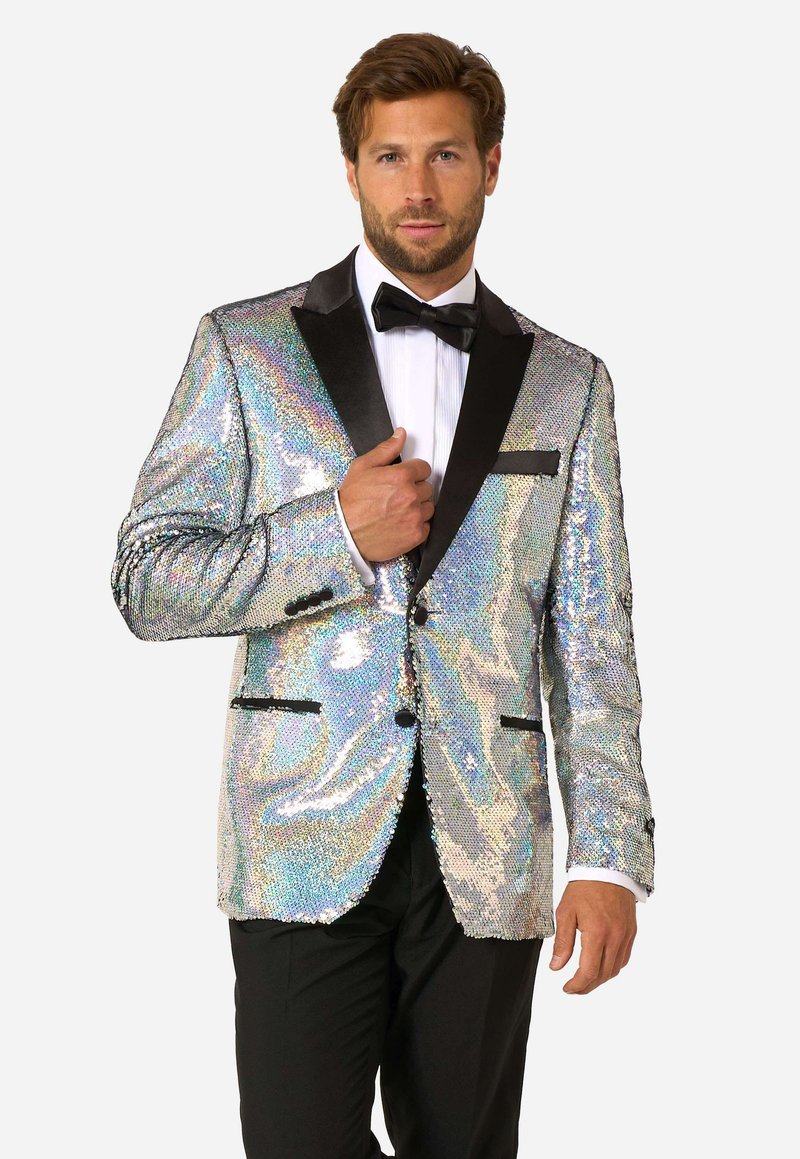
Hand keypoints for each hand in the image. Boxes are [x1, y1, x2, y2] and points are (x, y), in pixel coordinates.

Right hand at [338, 428, 434, 560]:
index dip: (413, 472)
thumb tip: (401, 435)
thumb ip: (386, 449)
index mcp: (401, 476)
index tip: (403, 479)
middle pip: (427, 488)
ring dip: (418, 507)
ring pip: (428, 507)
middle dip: (414, 490)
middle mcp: (411, 496)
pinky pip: (426, 526)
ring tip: (398, 510)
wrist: (343, 531)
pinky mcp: (415, 535)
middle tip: (396, 496)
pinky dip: (417, 525)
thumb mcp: (362, 467)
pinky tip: (400, 523)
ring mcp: (415, 516)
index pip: (424, 468)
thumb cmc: (351, 500)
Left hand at [549, 880, 636, 993]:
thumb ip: (562, 942)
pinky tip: (601, 965)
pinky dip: (612, 967)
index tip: (567, 988)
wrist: (607, 869)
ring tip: (585, 979)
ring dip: (600, 979)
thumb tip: (556, 967)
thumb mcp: (566, 912)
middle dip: (587, 986)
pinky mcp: (631, 932)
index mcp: (597, 933)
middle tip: (573, 987)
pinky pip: (624, 958)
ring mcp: (626, 935)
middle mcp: (615, 937)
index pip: (589, 972)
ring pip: (615, 969)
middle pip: (603, 975)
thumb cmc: (585, 887)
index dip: (577, 985)